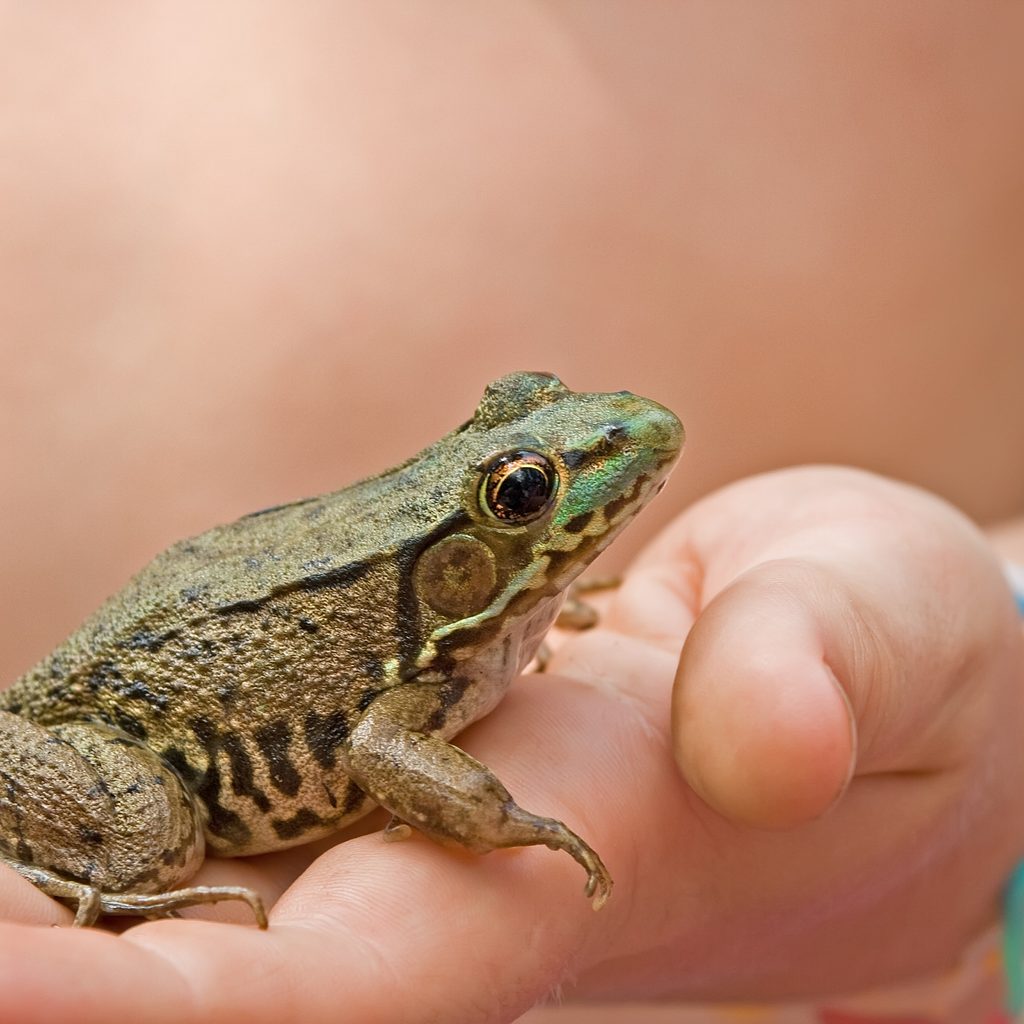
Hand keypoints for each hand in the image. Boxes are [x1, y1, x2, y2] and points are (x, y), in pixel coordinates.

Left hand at [0, 467, 1020, 1022]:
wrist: (848, 644)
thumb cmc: (893, 657)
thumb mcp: (887, 641)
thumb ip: (827, 669)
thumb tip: (758, 736)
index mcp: (570, 860)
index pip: (325, 985)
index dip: (128, 999)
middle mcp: (458, 855)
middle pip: (201, 950)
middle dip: (36, 926)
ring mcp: (419, 791)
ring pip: (195, 864)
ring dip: (42, 845)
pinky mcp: (412, 715)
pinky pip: (248, 758)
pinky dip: (121, 765)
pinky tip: (32, 745)